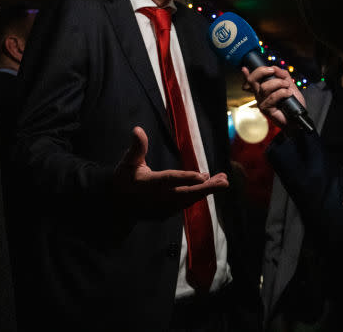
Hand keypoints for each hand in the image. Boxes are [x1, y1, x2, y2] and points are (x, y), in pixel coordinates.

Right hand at [113, 126, 227, 215]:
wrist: (118, 205)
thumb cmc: (125, 179)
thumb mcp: (128, 162)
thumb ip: (137, 147)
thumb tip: (137, 129)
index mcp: (149, 184)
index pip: (169, 180)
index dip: (185, 178)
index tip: (201, 175)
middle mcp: (159, 198)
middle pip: (186, 193)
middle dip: (206, 188)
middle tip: (224, 182)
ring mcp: (165, 208)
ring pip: (189, 199)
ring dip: (207, 190)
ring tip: (223, 180)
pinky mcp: (168, 213)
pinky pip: (186, 203)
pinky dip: (198, 194)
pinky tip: (209, 184)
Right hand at [240, 64, 305, 127]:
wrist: (297, 117)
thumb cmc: (292, 103)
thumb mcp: (289, 85)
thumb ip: (283, 75)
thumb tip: (274, 67)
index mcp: (263, 89)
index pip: (251, 81)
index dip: (246, 74)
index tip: (245, 68)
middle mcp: (260, 95)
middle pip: (252, 80)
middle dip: (261, 71)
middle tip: (272, 71)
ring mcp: (262, 102)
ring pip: (265, 87)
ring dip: (279, 83)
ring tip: (287, 86)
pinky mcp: (266, 109)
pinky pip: (273, 96)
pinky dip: (283, 92)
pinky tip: (289, 94)